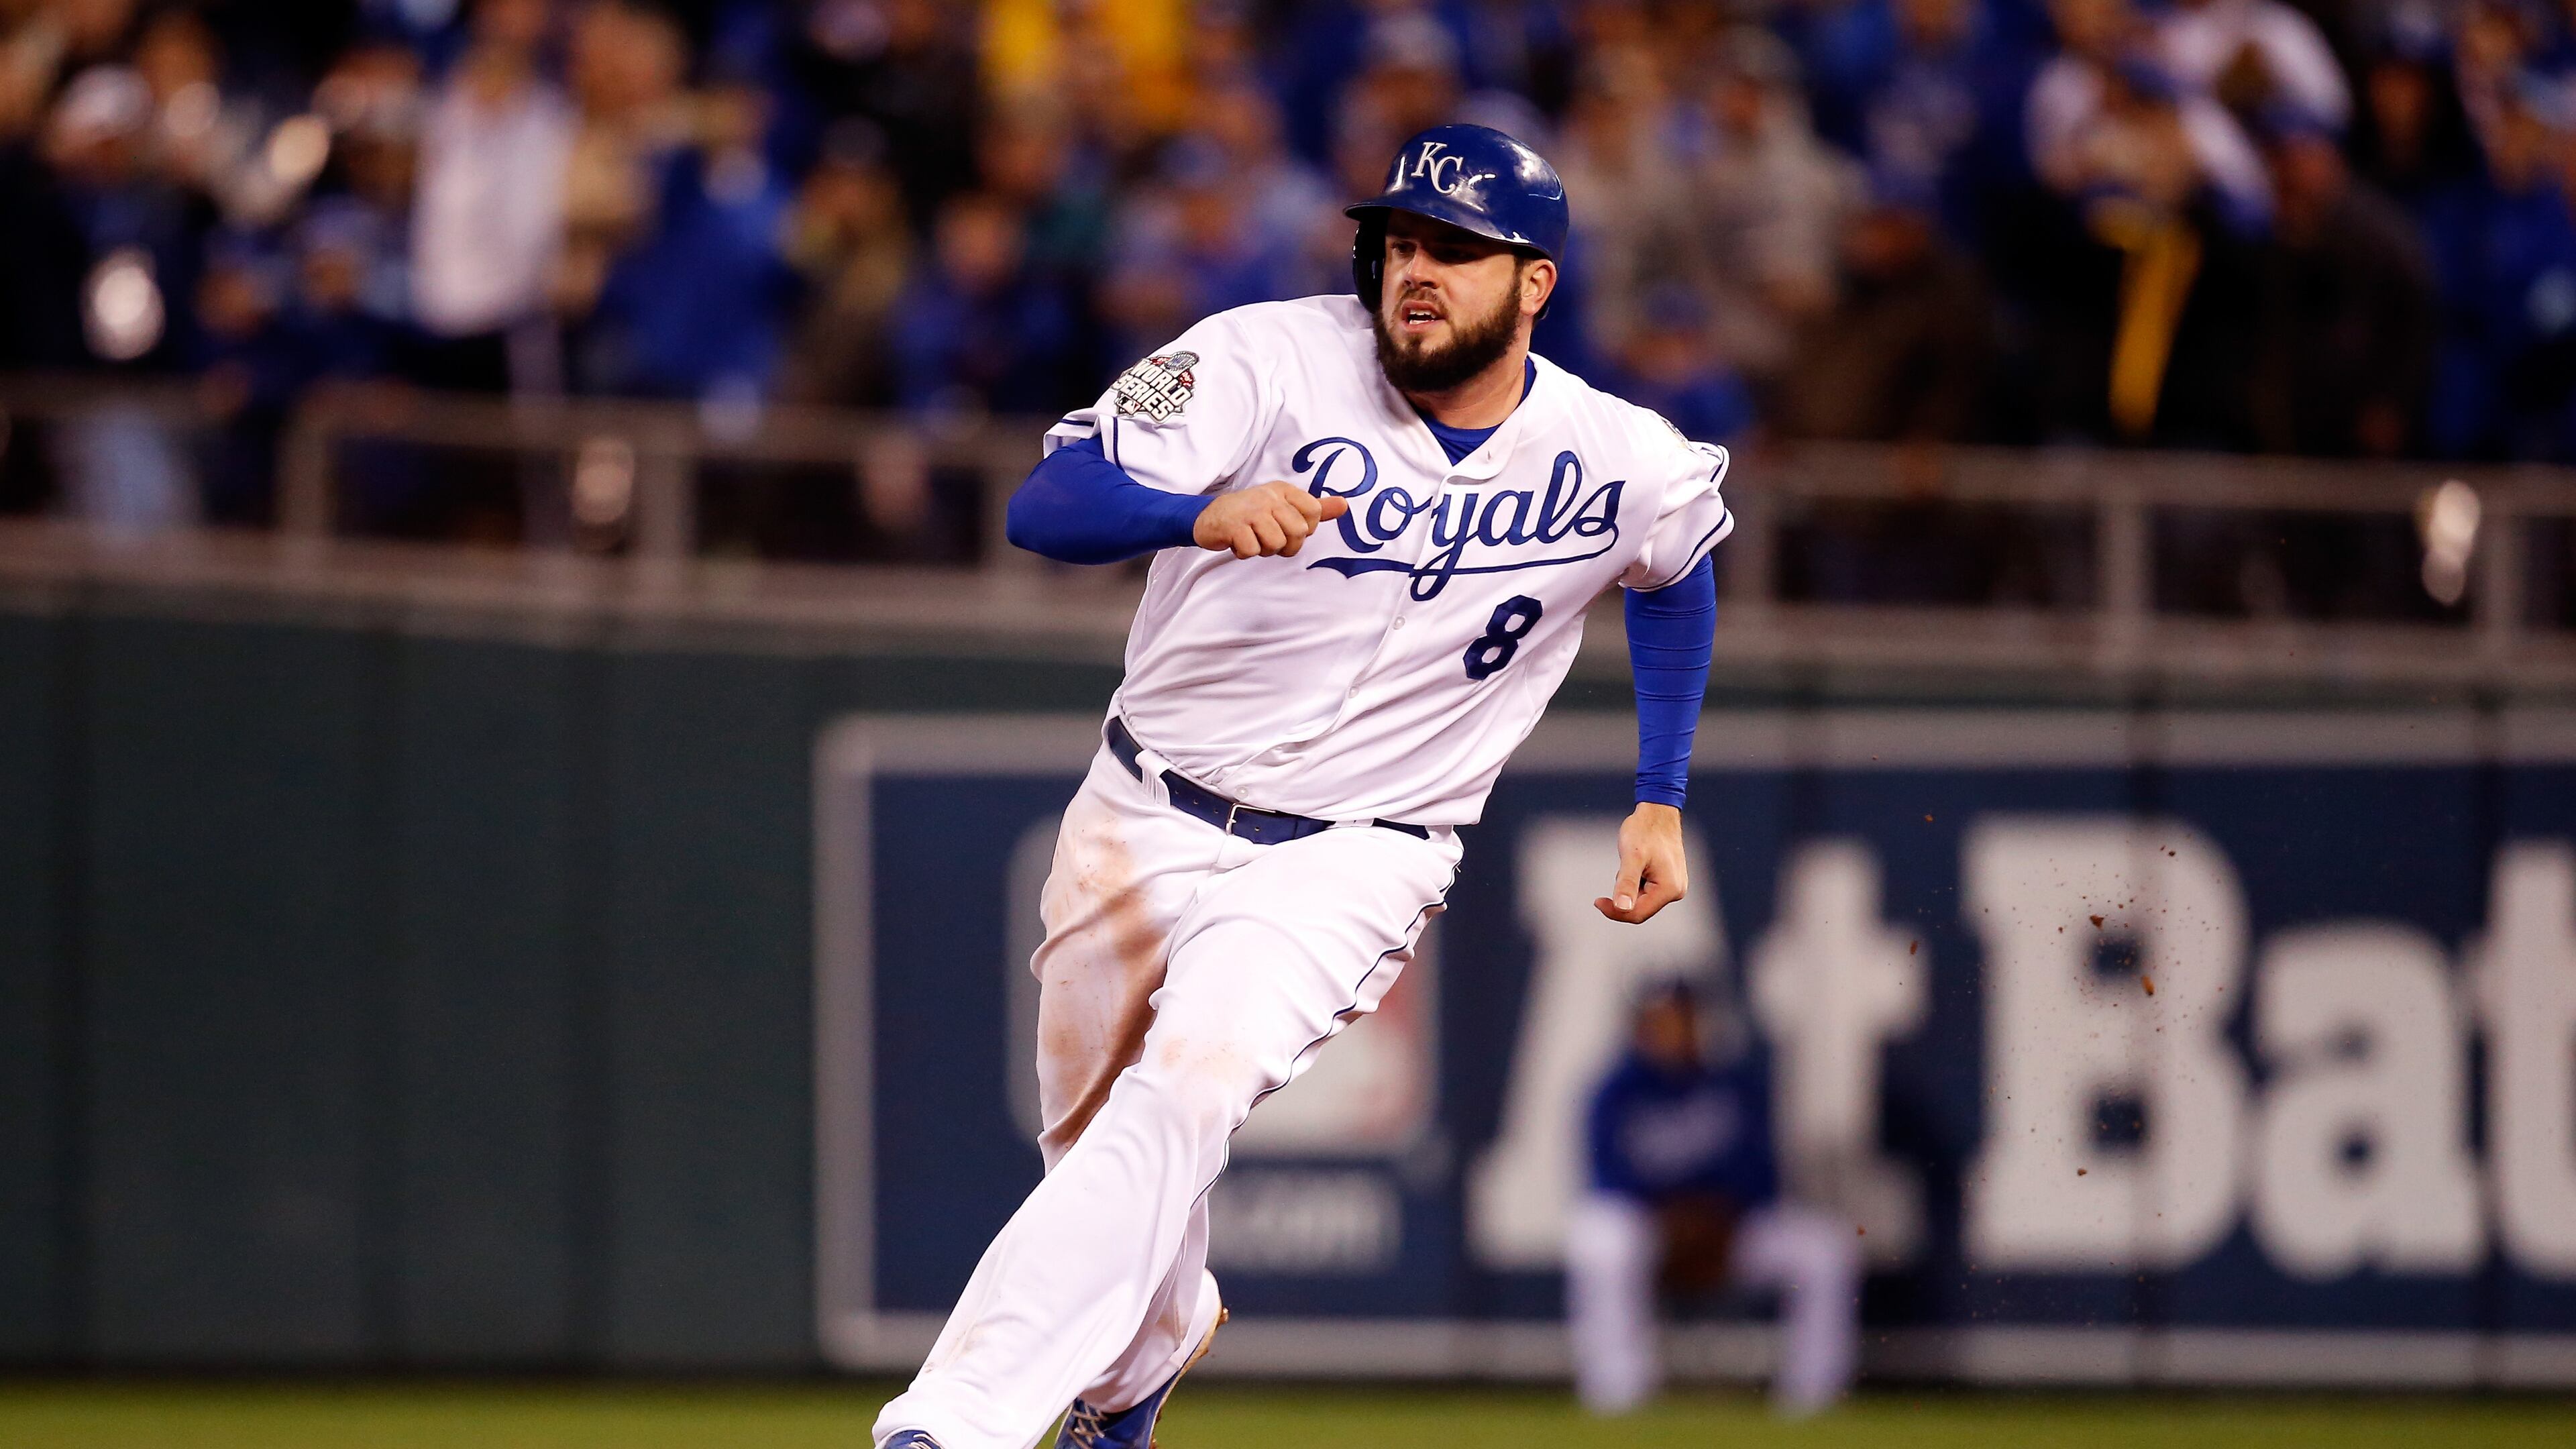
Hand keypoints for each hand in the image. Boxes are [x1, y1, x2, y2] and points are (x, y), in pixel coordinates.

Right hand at [1193, 481, 1349, 558]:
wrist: (1209, 517)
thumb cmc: (1251, 514)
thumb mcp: (1284, 507)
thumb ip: (1316, 509)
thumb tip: (1345, 505)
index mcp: (1284, 490)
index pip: (1313, 512)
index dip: (1304, 529)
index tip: (1286, 526)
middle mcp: (1269, 496)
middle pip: (1298, 532)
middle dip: (1286, 545)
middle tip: (1269, 538)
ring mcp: (1250, 509)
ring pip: (1275, 544)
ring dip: (1263, 549)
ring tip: (1252, 538)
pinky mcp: (1233, 525)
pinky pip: (1252, 551)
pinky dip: (1244, 553)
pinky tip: (1238, 541)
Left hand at [1595, 802, 1686, 923]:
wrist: (1657, 812)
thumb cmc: (1644, 830)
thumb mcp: (1632, 856)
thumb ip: (1627, 883)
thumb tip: (1622, 908)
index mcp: (1669, 889)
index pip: (1638, 914)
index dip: (1615, 912)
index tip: (1597, 901)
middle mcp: (1676, 891)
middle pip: (1641, 910)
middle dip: (1623, 898)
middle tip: (1615, 874)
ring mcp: (1674, 886)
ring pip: (1643, 901)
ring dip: (1629, 889)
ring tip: (1630, 863)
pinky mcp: (1669, 880)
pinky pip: (1647, 891)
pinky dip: (1635, 883)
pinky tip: (1636, 864)